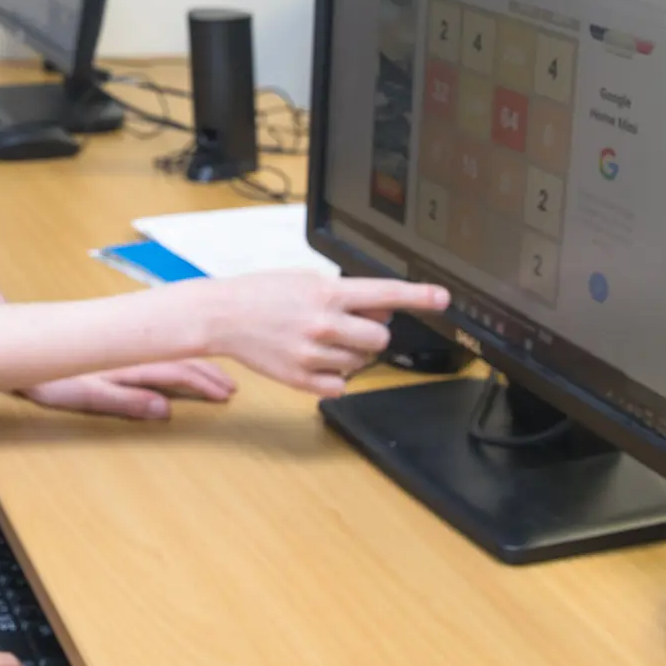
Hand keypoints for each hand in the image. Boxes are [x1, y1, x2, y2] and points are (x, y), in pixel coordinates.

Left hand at [21, 359, 236, 419]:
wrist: (26, 349)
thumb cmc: (52, 378)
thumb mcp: (88, 396)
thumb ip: (128, 402)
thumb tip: (166, 409)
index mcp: (132, 363)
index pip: (178, 371)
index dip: (203, 384)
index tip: (226, 394)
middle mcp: (134, 350)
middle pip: (181, 357)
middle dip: (208, 371)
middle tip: (231, 386)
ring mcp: (127, 346)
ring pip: (171, 349)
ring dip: (196, 361)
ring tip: (216, 373)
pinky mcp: (118, 344)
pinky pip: (158, 345)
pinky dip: (177, 350)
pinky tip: (182, 351)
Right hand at [193, 271, 448, 397]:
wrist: (222, 316)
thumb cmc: (261, 295)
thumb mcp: (306, 280)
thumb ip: (345, 294)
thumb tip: (381, 308)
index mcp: (326, 293)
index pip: (384, 294)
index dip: (419, 296)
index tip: (443, 298)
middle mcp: (323, 323)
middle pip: (380, 339)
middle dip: (370, 334)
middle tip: (346, 327)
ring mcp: (313, 354)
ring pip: (360, 364)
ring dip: (349, 355)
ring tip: (321, 341)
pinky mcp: (302, 379)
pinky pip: (340, 385)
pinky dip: (333, 376)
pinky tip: (313, 360)